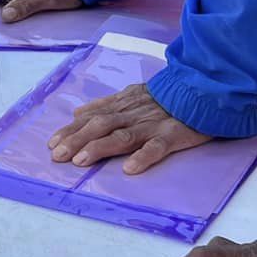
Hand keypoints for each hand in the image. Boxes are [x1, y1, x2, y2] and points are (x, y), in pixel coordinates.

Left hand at [48, 81, 210, 172]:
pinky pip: (157, 146)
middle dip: (77, 140)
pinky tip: (130, 169)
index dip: (71, 130)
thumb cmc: (167, 96)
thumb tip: (78, 112)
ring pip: (122, 135)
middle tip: (57, 156)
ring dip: (99, 147)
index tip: (51, 144)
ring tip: (80, 161)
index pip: (92, 117)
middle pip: (100, 126)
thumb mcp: (133, 94)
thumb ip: (106, 104)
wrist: (205, 88)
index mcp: (123, 104)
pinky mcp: (174, 134)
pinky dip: (143, 156)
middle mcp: (133, 113)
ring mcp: (153, 123)